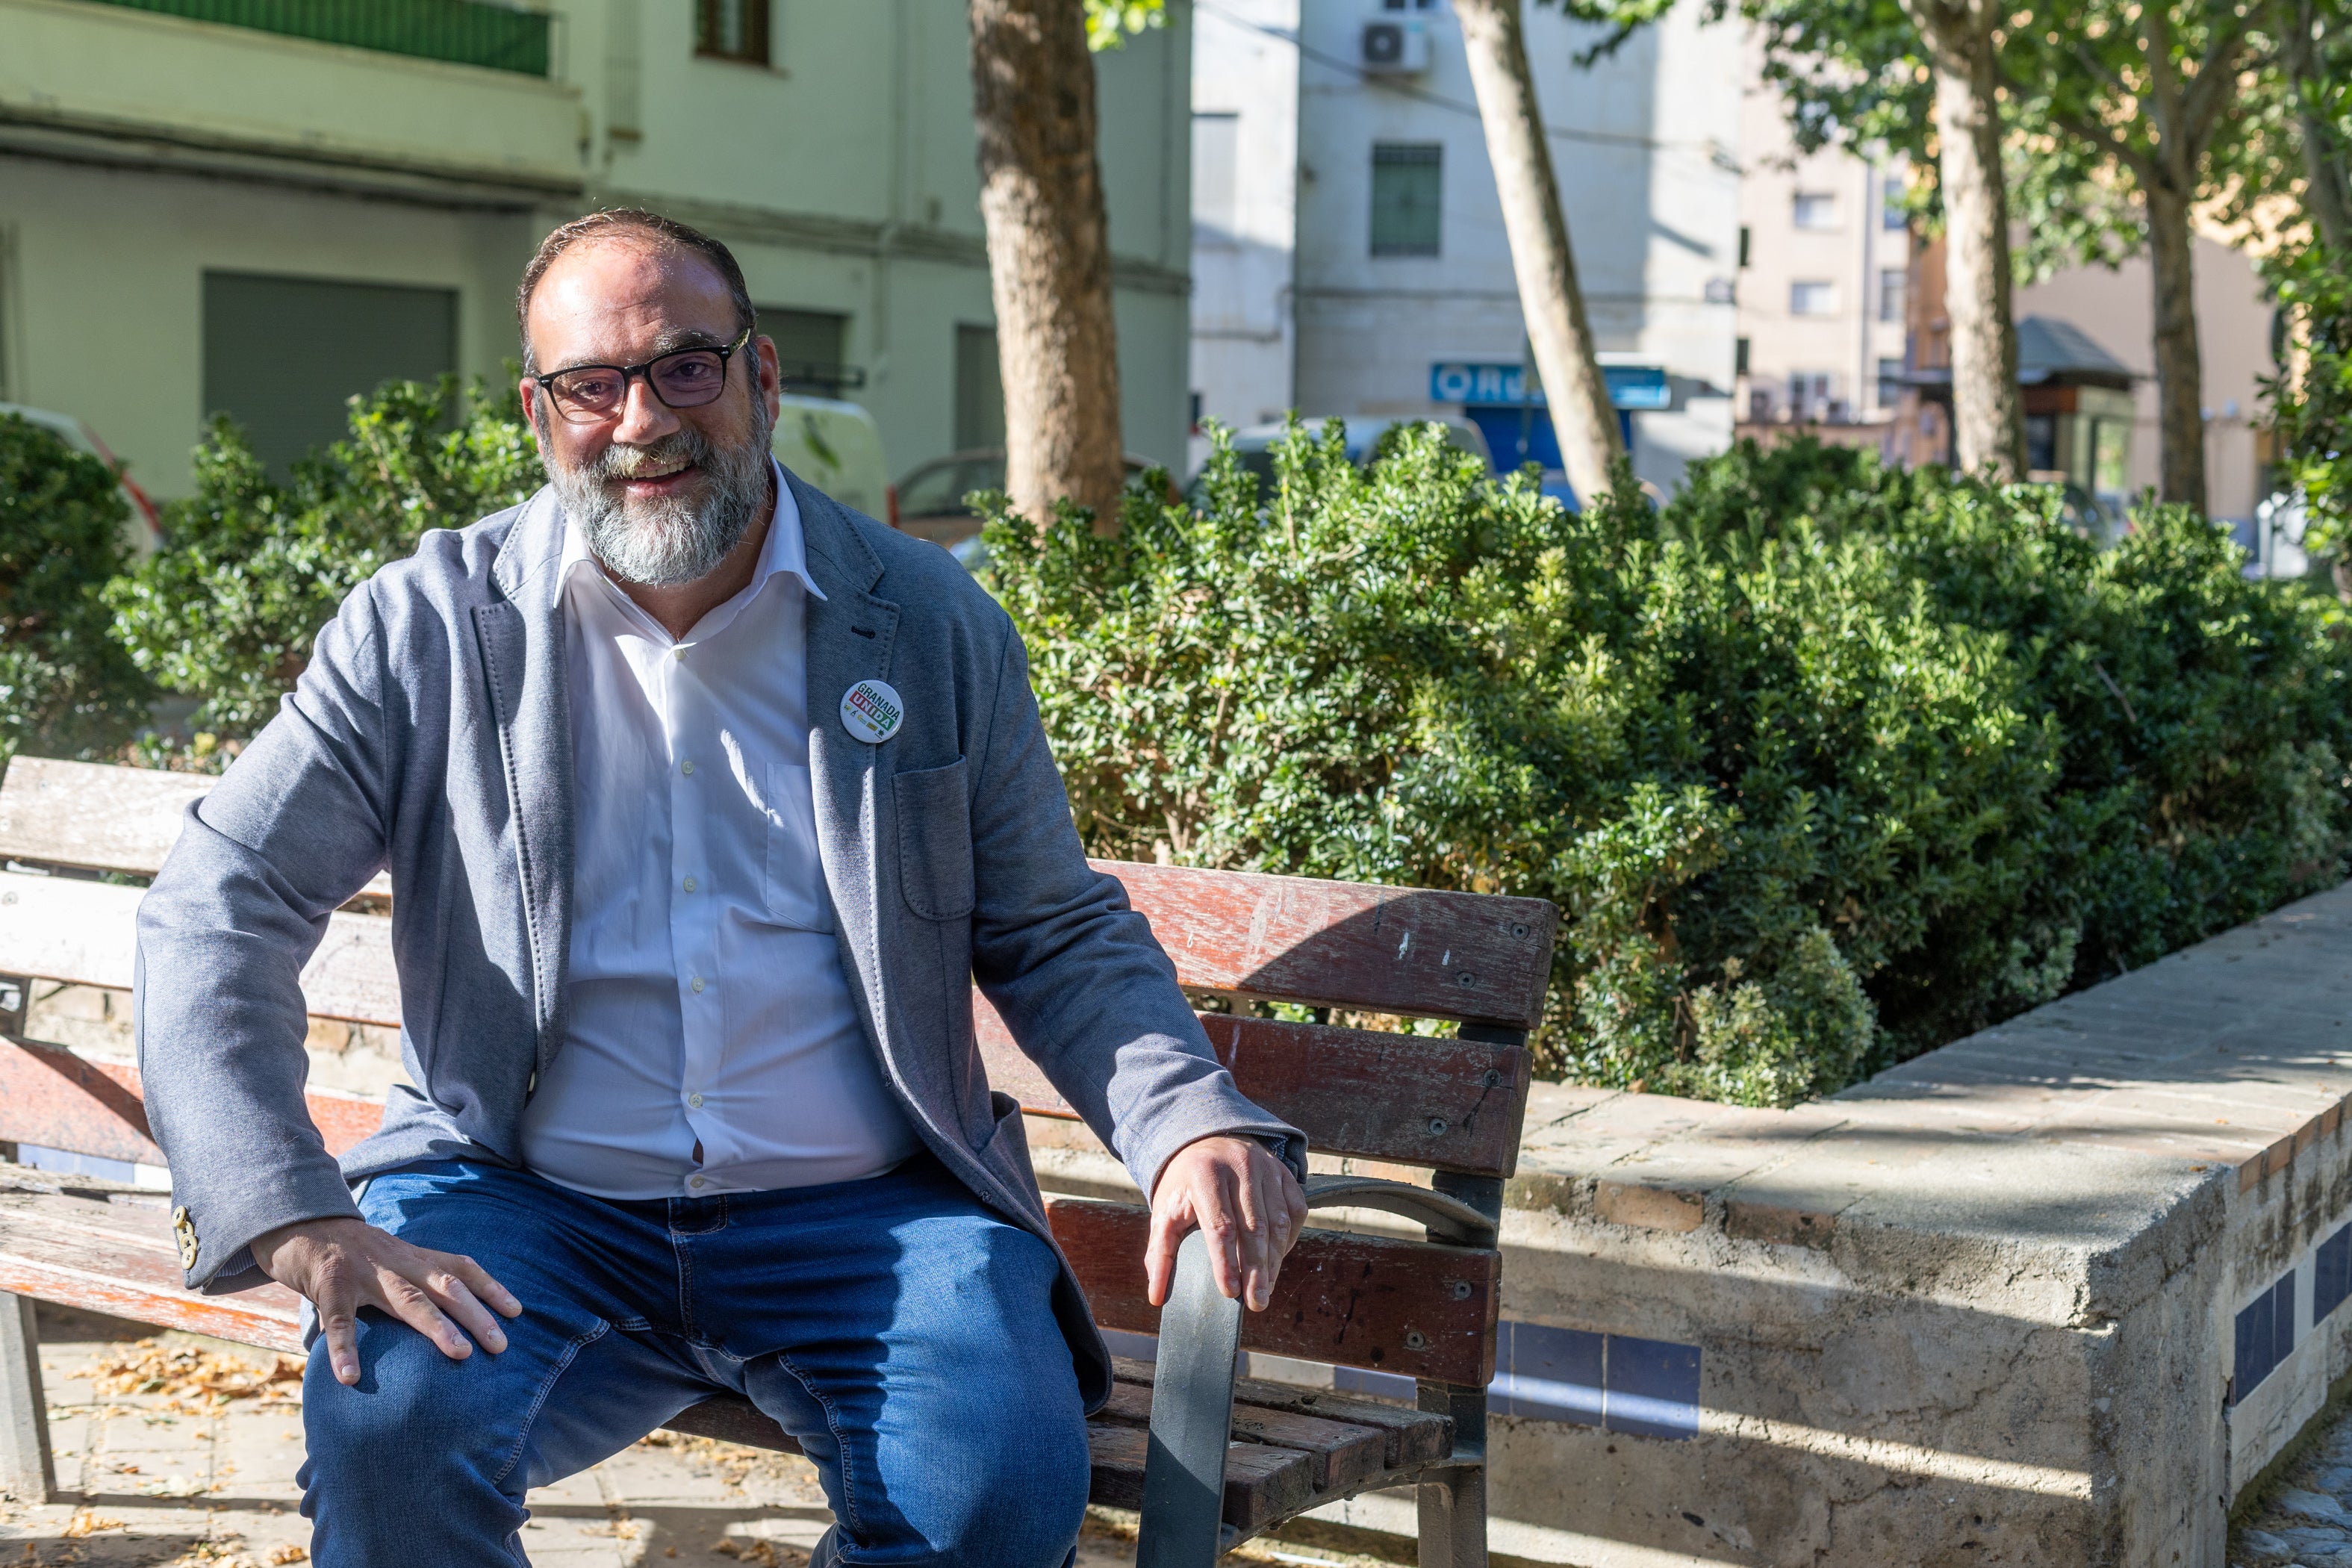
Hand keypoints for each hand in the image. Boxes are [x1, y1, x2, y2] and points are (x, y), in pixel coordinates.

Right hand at [251, 1216, 521, 1385]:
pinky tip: (349, 1377)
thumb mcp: (392, 1259)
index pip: (461, 1267)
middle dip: (476, 1314)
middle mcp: (397, 1262)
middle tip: (501, 1344)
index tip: (517, 1311)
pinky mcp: (330, 1284)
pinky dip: (344, 1348)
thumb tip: (448, 1313)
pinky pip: (338, 1320)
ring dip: (437, 1327)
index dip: (490, 1287)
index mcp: (413, 1257)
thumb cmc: (354, 1252)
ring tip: (460, 1354)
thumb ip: (415, 1280)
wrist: (303, 1225)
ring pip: (407, 1300)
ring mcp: (365, 1272)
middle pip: (446, 1287)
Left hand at [1146, 1135, 1308, 1311]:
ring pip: (1277, 1222)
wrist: (1207, 1140)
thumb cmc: (1185, 1183)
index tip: (1229, 1292)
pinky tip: (1276, 1260)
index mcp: (1205, 1174)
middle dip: (1256, 1270)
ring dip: (1274, 1261)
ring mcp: (1266, 1167)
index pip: (1220, 1225)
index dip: (1226, 1262)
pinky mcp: (1283, 1172)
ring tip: (1266, 1289)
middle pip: (1253, 1227)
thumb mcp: (1165, 1211)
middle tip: (1256, 1302)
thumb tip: (1156, 1296)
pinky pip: (1294, 1210)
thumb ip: (1160, 1253)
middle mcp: (1239, 1166)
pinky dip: (1287, 1240)